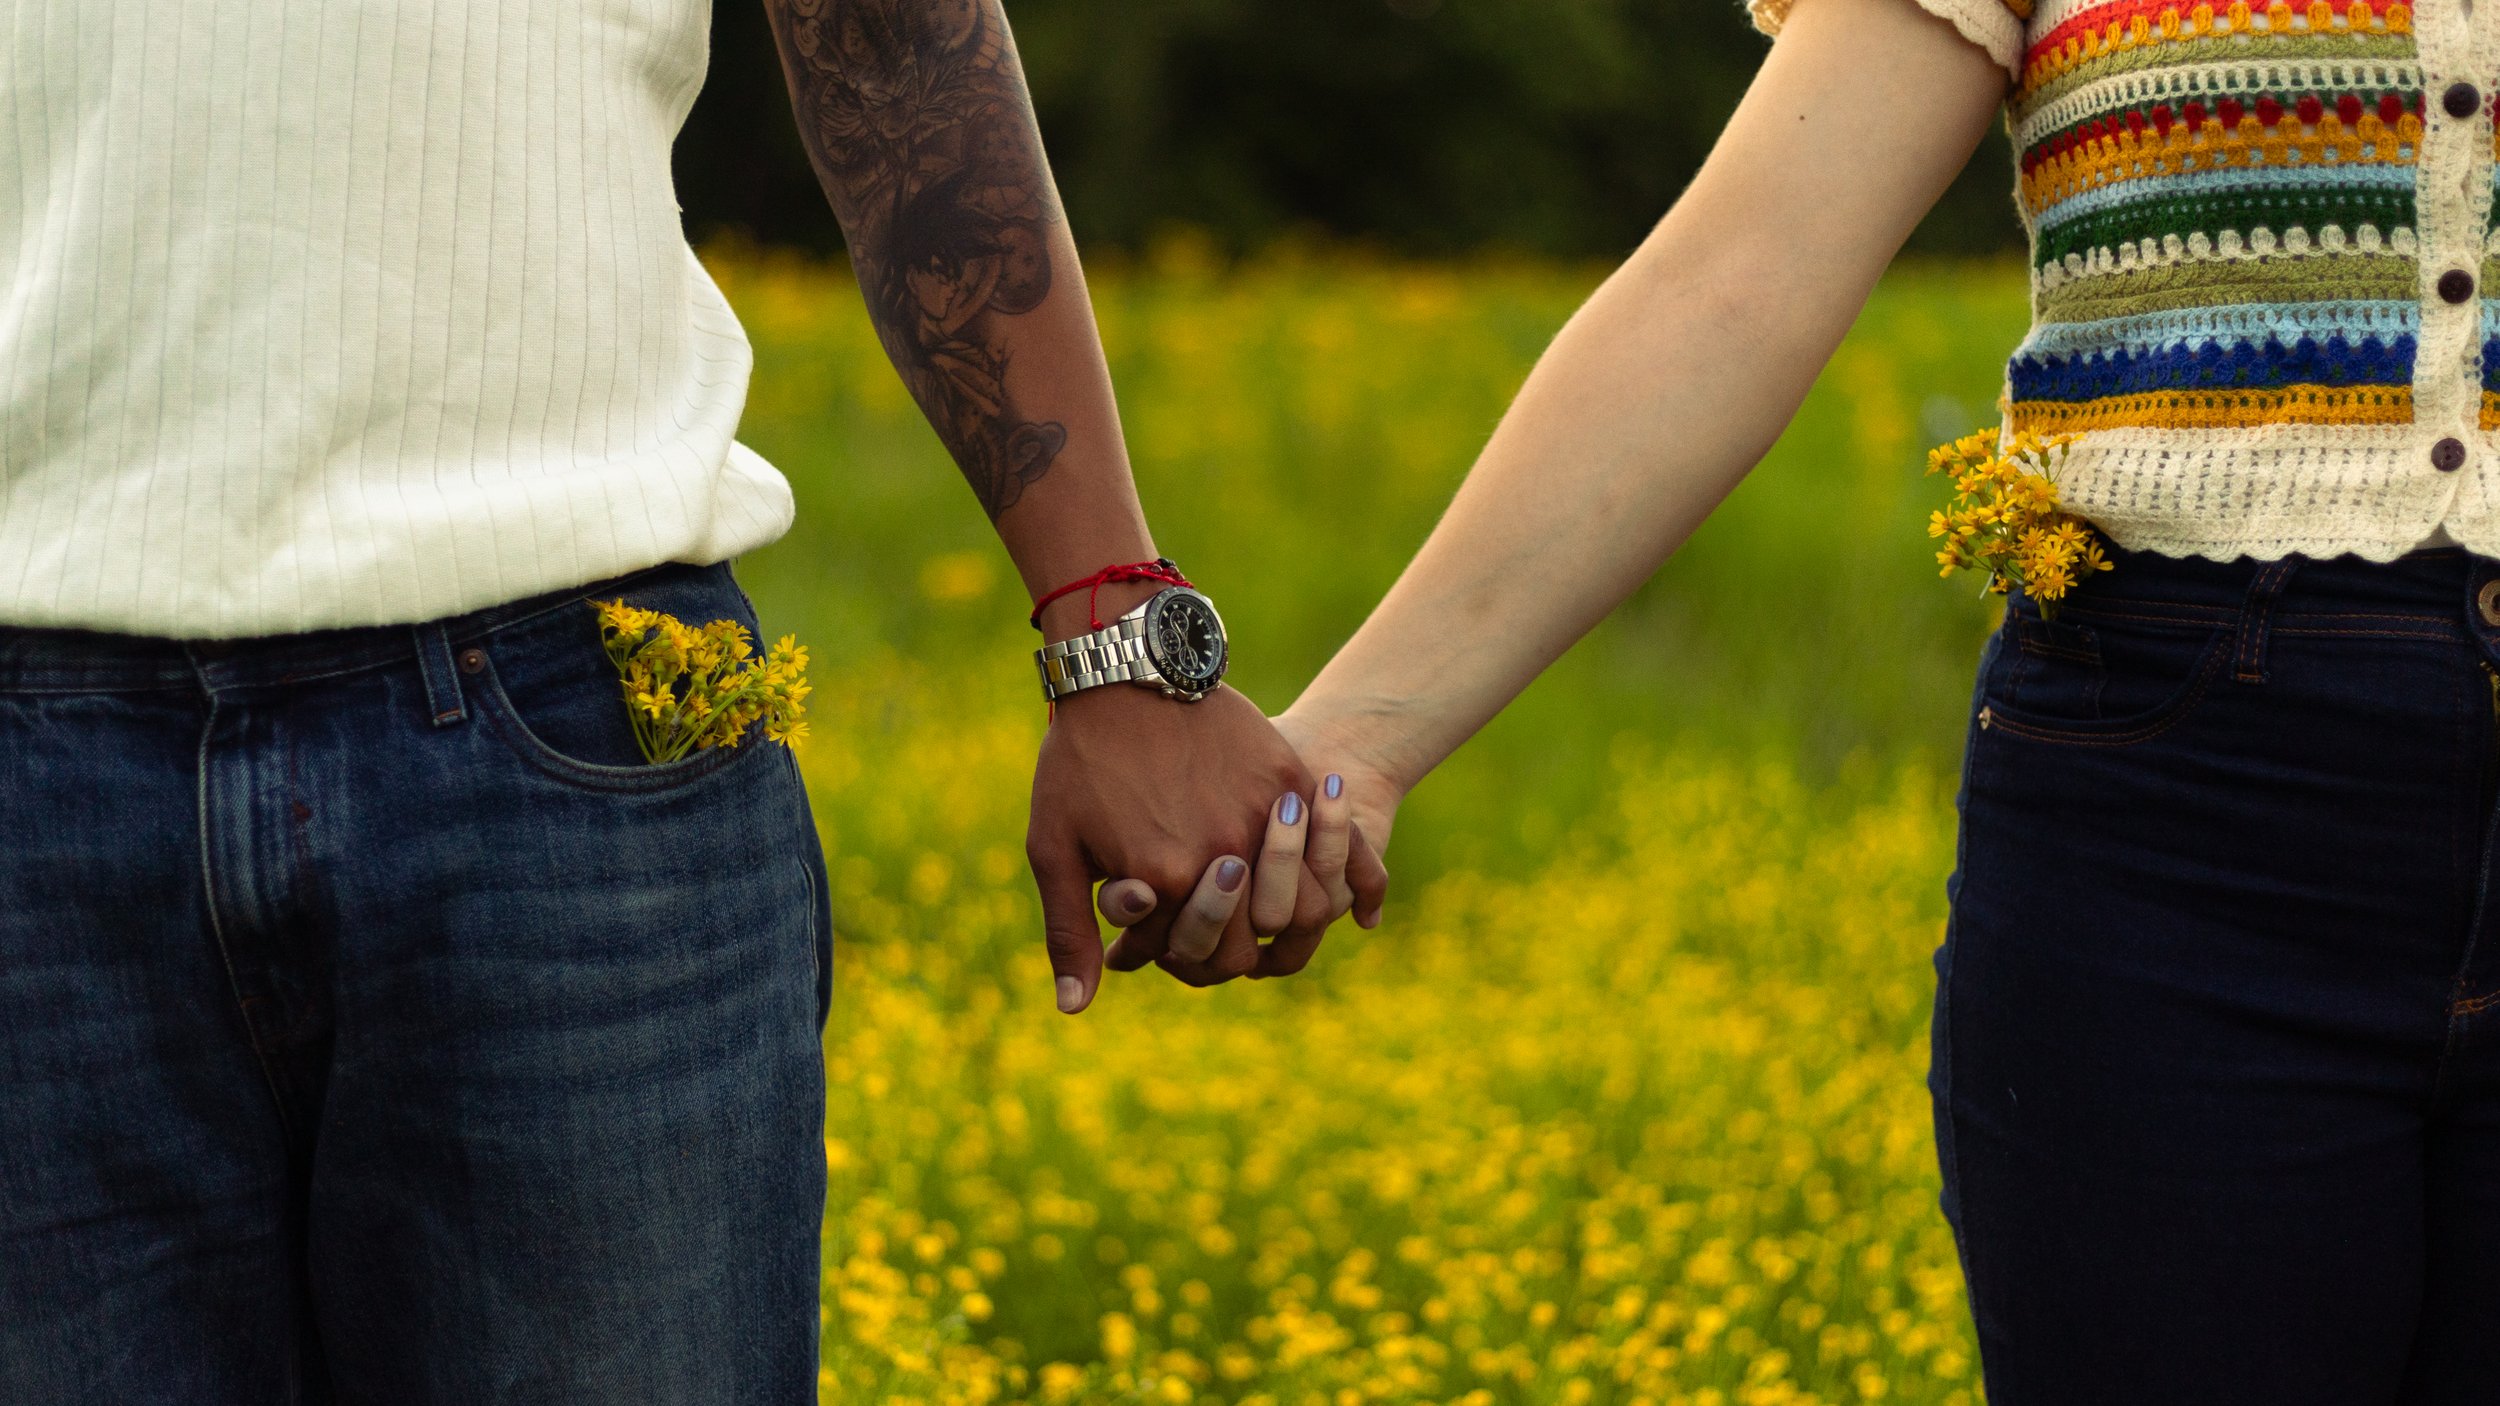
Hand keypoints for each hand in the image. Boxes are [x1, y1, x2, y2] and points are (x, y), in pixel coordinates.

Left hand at [1026, 683, 1385, 1013]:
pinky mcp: (1286, 777)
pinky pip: (1326, 840)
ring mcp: (1262, 815)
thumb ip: (1070, 933)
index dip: (1198, 955)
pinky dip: (1326, 860)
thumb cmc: (1080, 762)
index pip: (1211, 960)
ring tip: (1264, 891)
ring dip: (1288, 905)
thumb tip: (1073, 1009)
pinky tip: (1309, 862)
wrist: (1122, 670)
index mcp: (1168, 882)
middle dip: (1241, 938)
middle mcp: (1224, 855)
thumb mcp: (1056, 848)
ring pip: (1305, 898)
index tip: (1182, 932)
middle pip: (1260, 941)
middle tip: (1222, 916)